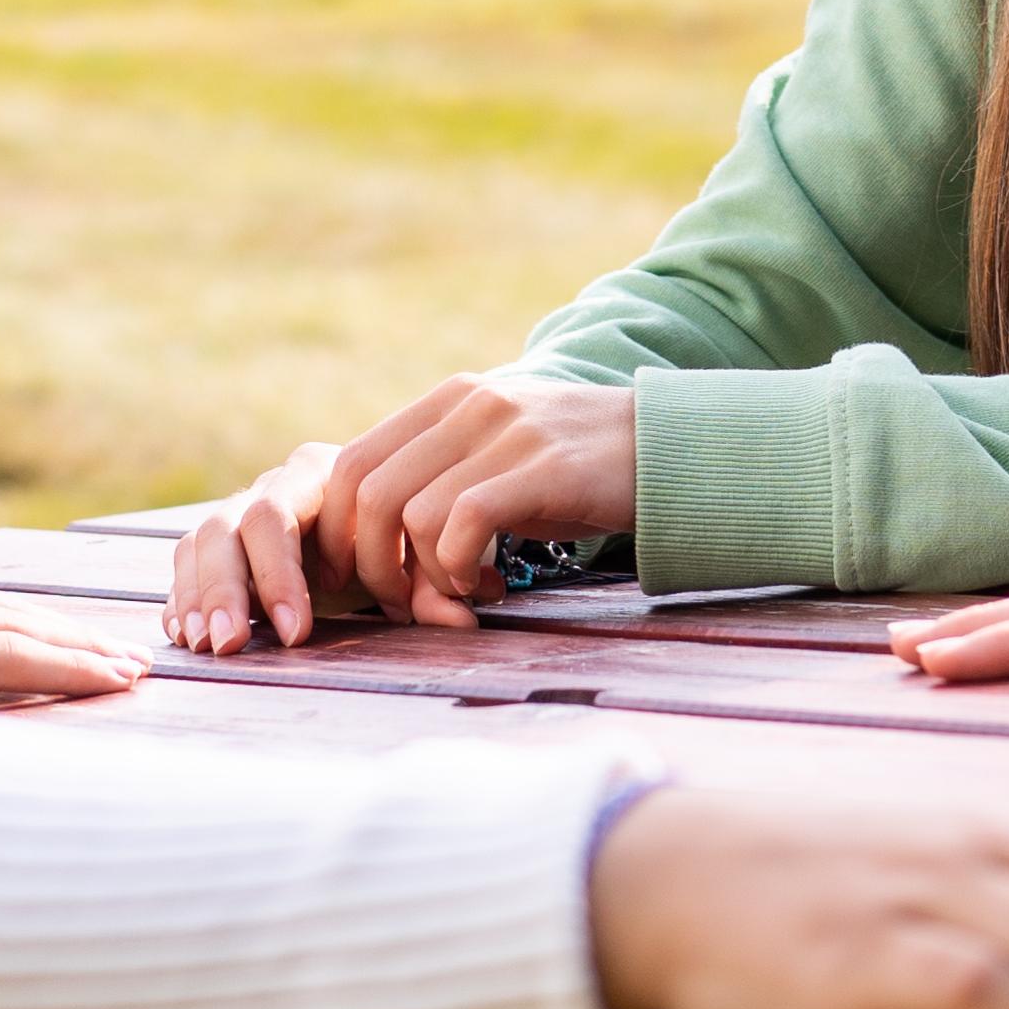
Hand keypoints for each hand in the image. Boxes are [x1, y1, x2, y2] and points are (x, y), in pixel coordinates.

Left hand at [167, 375, 636, 648]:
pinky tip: (495, 585)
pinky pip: (461, 526)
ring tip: (466, 597)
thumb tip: (375, 553)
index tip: (353, 582)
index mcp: (448, 401)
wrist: (674, 450)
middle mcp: (468, 406)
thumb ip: (441, 481)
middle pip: (364, 495)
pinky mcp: (541, 468)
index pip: (348, 465)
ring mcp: (505, 433)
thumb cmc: (580, 474)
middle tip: (407, 607)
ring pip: (409, 517)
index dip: (335, 534)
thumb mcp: (501, 457)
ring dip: (424, 579)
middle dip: (372, 568)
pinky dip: (461, 570)